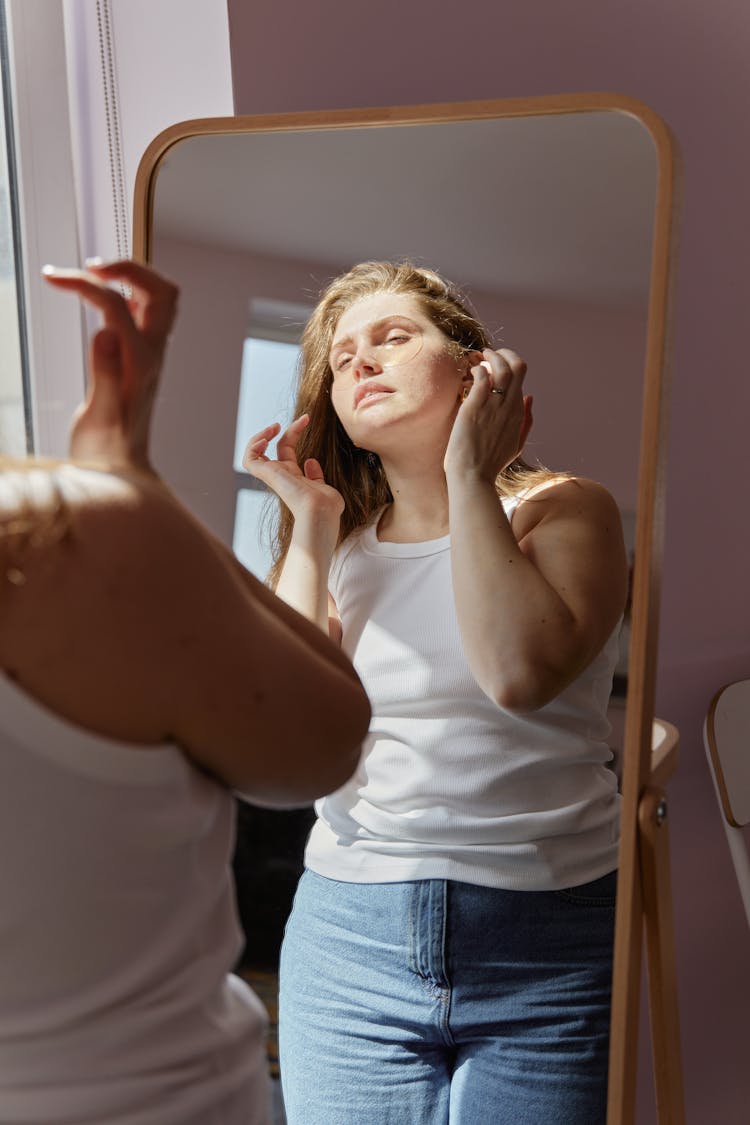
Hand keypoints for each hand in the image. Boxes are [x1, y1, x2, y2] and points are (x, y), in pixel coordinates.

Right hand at [42, 259, 177, 471]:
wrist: (119, 473)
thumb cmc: (107, 451)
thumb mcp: (100, 417)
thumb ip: (106, 376)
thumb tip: (106, 333)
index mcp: (141, 363)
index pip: (117, 304)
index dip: (84, 284)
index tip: (52, 278)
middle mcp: (152, 354)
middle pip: (162, 291)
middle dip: (127, 268)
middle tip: (88, 268)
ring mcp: (149, 355)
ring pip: (158, 300)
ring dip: (130, 279)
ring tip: (90, 275)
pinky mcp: (140, 360)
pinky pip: (143, 315)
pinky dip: (123, 296)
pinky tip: (94, 299)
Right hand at [243, 414, 343, 530]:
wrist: (320, 511)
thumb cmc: (326, 506)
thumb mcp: (323, 486)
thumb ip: (316, 476)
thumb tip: (310, 460)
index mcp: (294, 478)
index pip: (287, 450)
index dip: (294, 432)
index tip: (306, 419)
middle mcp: (282, 476)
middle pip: (273, 448)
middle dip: (277, 431)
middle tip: (287, 422)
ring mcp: (274, 476)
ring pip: (254, 454)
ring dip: (260, 436)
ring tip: (273, 428)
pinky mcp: (267, 475)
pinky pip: (249, 460)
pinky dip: (253, 446)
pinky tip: (265, 439)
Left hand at [444, 347, 532, 480]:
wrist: (473, 476)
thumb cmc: (490, 463)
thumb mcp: (516, 443)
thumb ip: (527, 421)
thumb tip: (530, 396)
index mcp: (519, 413)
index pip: (522, 377)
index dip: (510, 365)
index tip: (495, 366)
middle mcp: (510, 407)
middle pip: (518, 366)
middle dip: (505, 353)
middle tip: (490, 353)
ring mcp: (494, 406)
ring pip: (503, 367)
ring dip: (492, 356)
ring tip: (480, 356)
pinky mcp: (476, 407)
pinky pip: (482, 376)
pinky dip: (478, 368)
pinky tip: (471, 372)